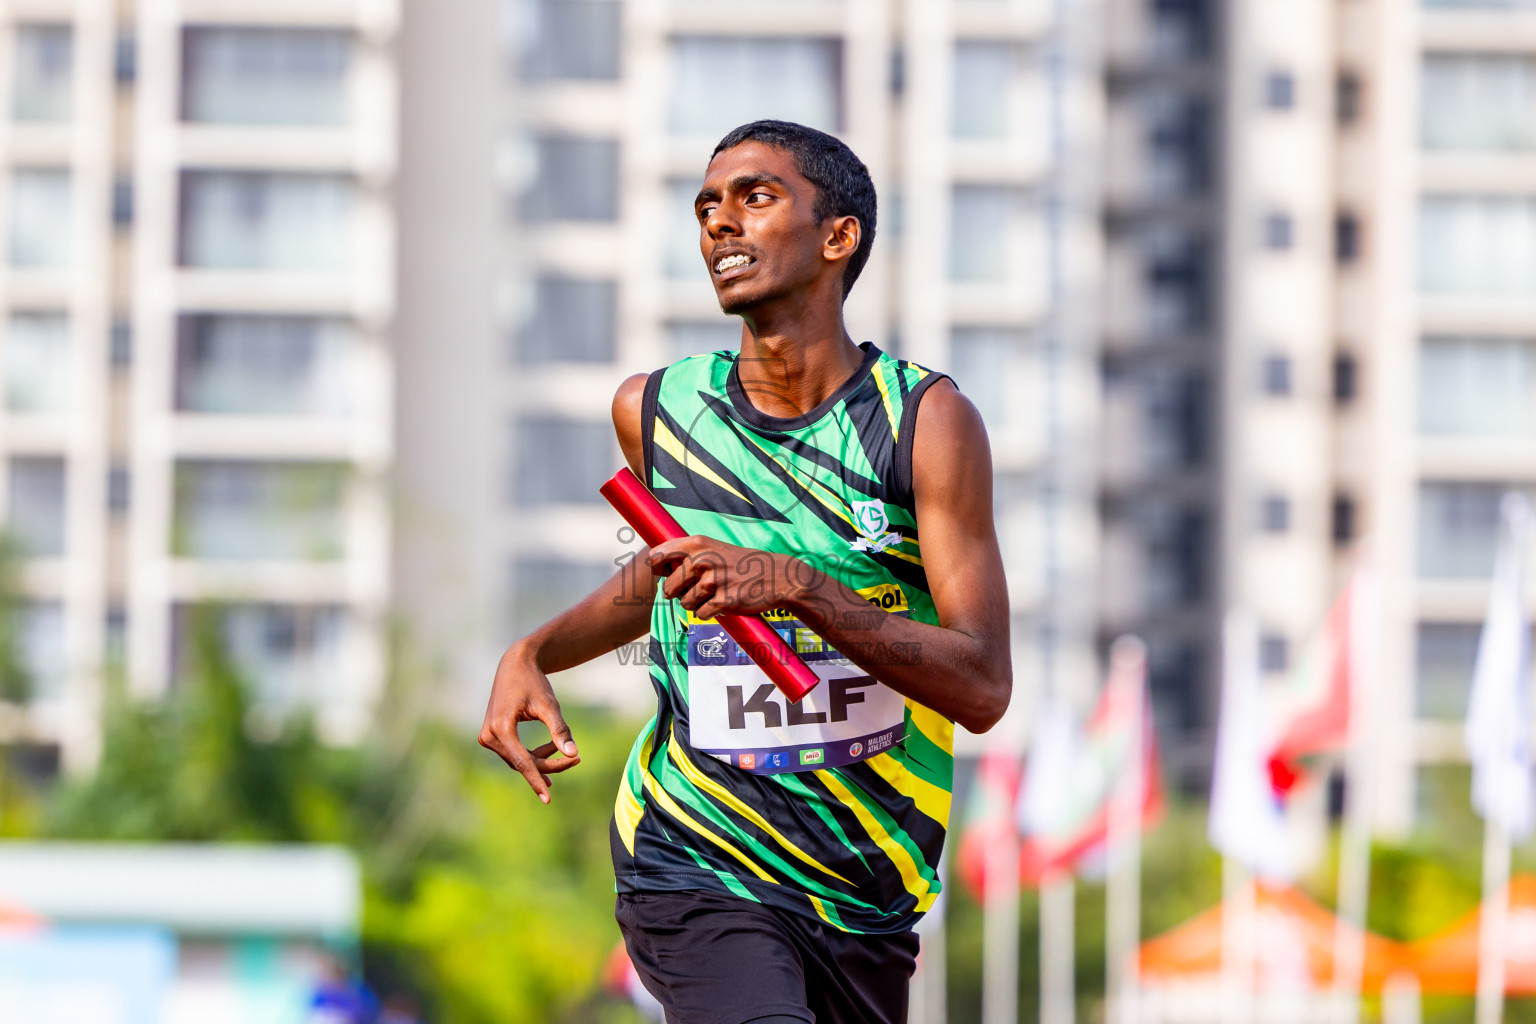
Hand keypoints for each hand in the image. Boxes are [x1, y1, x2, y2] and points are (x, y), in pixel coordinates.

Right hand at [479, 642, 580, 802]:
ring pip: (519, 760)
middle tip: (578, 760)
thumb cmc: (533, 682)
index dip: (536, 780)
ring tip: (569, 754)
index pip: (522, 762)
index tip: (548, 798)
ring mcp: (487, 737)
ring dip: (543, 759)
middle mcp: (489, 735)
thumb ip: (560, 730)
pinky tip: (552, 753)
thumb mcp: (549, 705)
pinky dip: (533, 754)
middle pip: (522, 762)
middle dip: (550, 765)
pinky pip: (514, 753)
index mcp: (501, 728)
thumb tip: (573, 754)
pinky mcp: (491, 736)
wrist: (515, 664)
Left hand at [645, 537, 818, 621]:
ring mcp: (713, 581)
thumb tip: (655, 564)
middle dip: (680, 593)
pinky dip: (710, 613)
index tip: (665, 572)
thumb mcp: (713, 548)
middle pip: (668, 588)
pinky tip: (723, 603)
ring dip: (697, 604)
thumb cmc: (741, 563)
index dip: (658, 569)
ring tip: (715, 594)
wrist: (776, 576)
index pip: (656, 557)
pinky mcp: (723, 601)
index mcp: (697, 544)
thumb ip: (687, 554)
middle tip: (700, 588)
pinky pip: (701, 614)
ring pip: (685, 604)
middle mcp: (702, 560)